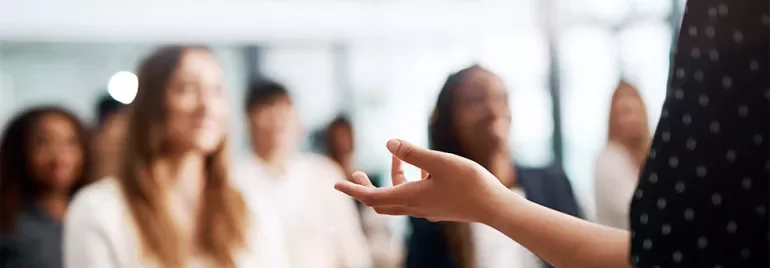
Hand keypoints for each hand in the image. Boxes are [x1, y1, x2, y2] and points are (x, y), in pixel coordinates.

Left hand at [334, 139, 508, 222]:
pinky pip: (415, 196)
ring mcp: (427, 209)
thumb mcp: (439, 161)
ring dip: (393, 178)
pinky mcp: (439, 207)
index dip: (352, 189)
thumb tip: (389, 142)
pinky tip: (423, 167)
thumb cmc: (469, 183)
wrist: (494, 207)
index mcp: (409, 197)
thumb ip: (413, 152)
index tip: (335, 183)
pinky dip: (410, 181)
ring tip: (396, 155)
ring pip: (400, 197)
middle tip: (356, 173)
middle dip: (366, 187)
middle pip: (381, 201)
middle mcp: (415, 207)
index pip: (371, 197)